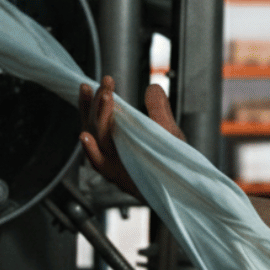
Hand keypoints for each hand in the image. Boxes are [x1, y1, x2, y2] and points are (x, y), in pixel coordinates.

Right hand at [78, 78, 185, 195]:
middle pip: (95, 124)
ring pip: (99, 139)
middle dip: (97, 103)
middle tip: (105, 84)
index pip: (97, 116)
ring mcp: (113, 164)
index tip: (98, 81)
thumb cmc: (172, 161)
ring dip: (99, 117)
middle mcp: (111, 151)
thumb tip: (153, 87)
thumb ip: (158, 108)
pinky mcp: (119, 179)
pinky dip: (92, 152)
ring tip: (105, 98)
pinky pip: (100, 166)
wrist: (184, 187)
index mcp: (117, 139)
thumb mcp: (166, 129)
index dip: (93, 100)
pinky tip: (85, 137)